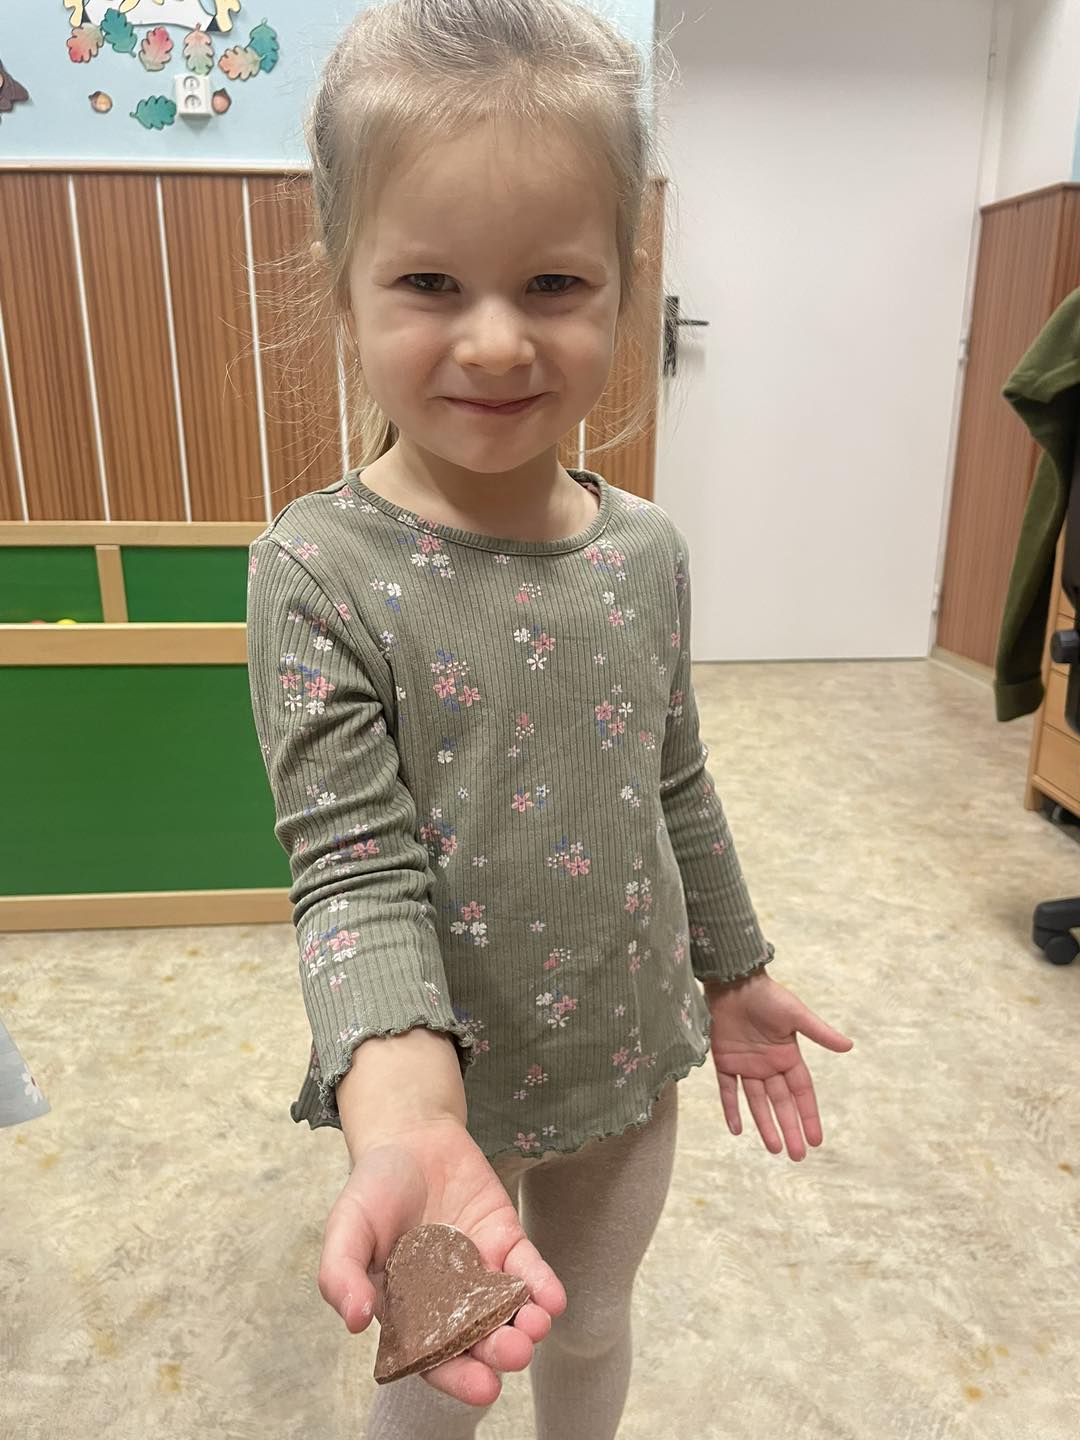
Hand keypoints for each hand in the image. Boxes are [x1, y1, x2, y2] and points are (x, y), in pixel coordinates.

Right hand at [318, 1115, 566, 1407]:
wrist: (408, 1136)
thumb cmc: (372, 1189)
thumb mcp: (345, 1228)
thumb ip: (341, 1274)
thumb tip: (356, 1321)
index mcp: (407, 1311)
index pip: (435, 1357)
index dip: (459, 1376)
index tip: (484, 1387)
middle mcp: (448, 1301)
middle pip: (478, 1339)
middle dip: (499, 1351)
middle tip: (515, 1352)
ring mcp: (480, 1271)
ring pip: (508, 1309)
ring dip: (527, 1322)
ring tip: (536, 1325)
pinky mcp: (505, 1239)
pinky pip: (528, 1268)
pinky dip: (543, 1284)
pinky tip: (553, 1299)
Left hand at [703, 970, 852, 1160]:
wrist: (733, 981)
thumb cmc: (768, 995)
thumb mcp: (797, 1014)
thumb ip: (819, 1033)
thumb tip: (849, 1046)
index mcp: (788, 1055)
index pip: (802, 1093)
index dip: (809, 1116)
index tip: (816, 1140)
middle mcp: (768, 1065)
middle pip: (781, 1103)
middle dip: (790, 1128)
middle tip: (797, 1156)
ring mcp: (746, 1064)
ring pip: (757, 1102)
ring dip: (765, 1125)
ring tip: (775, 1149)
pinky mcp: (725, 1060)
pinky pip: (728, 1090)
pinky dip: (732, 1108)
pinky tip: (736, 1130)